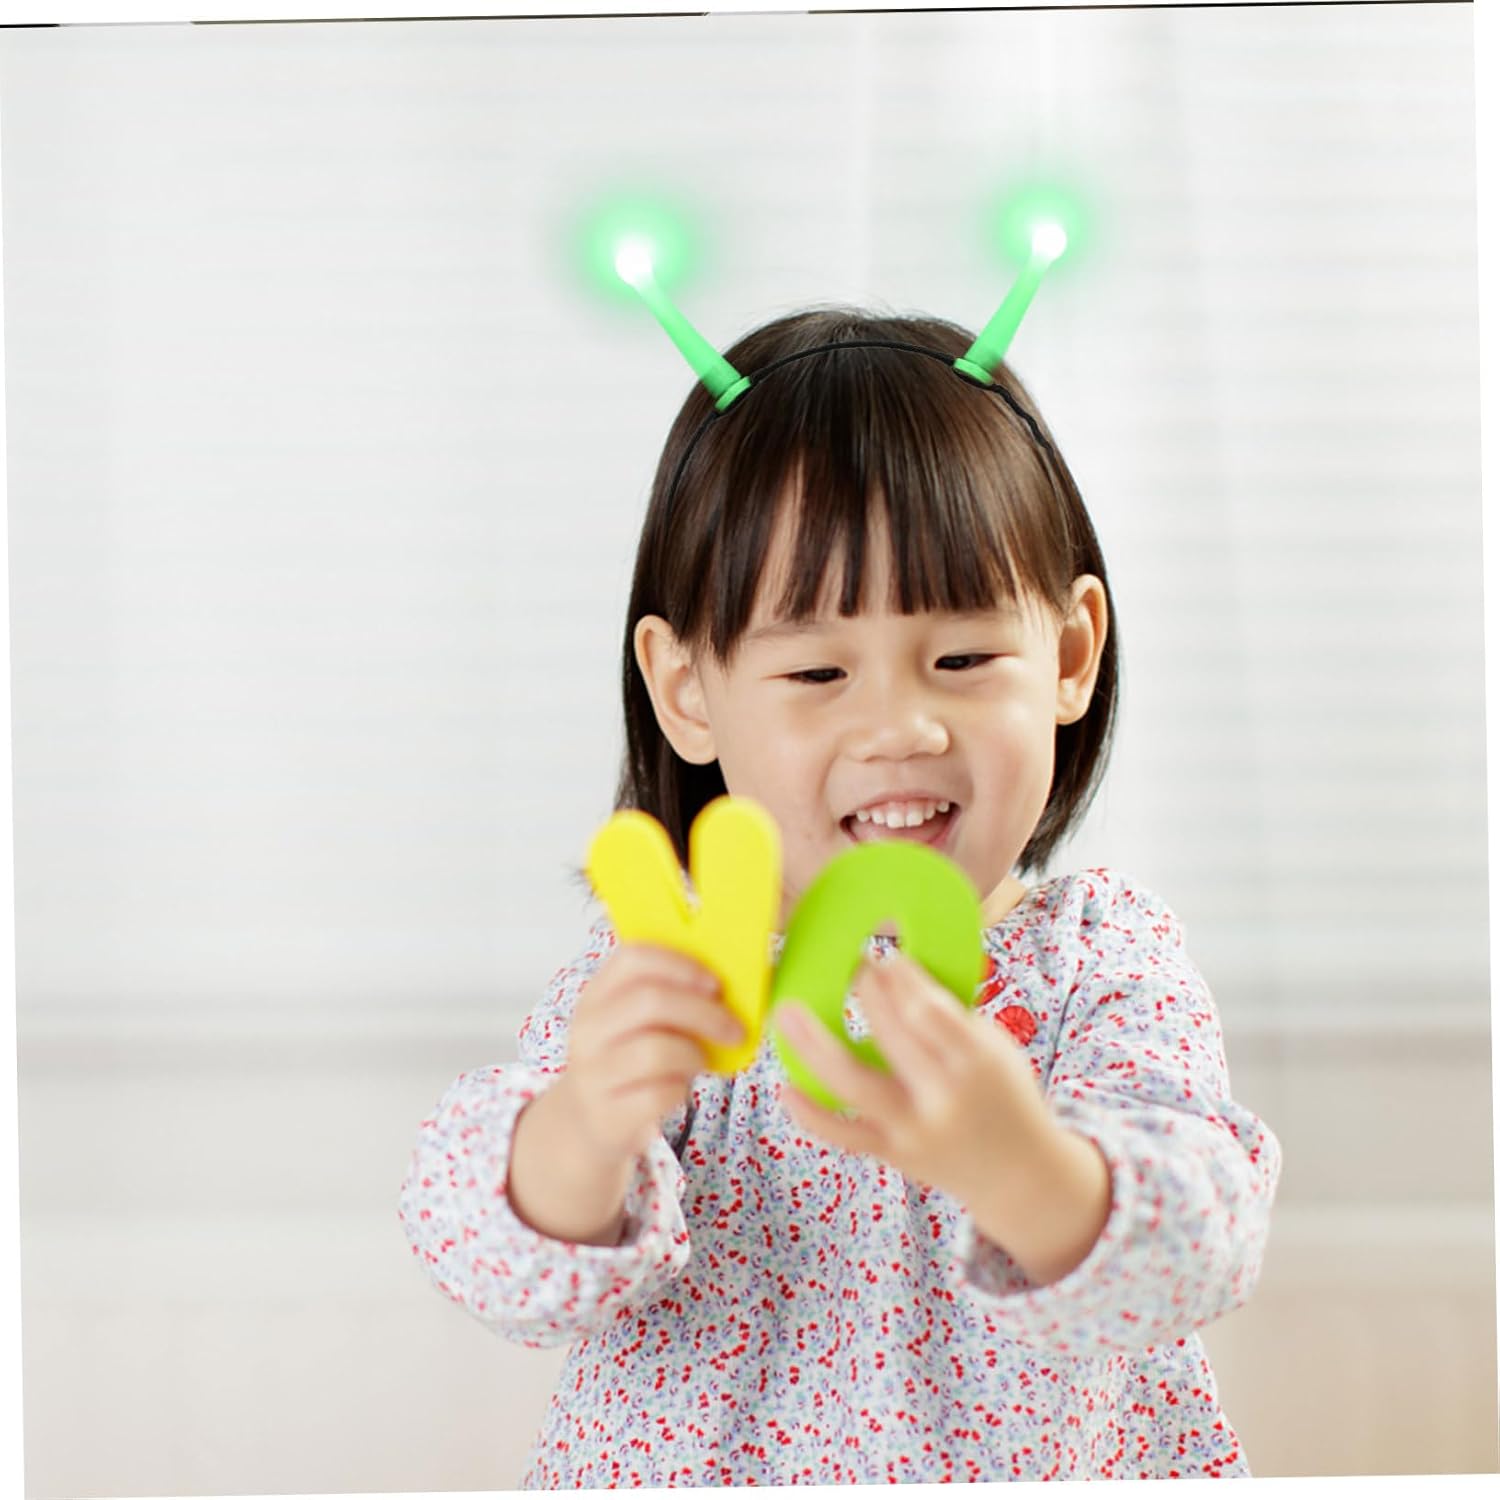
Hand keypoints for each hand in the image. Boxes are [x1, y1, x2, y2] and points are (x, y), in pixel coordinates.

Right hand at [553, 943, 745, 1167]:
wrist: (588, 1121)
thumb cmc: (627, 1060)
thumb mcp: (634, 1023)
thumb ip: (668, 998)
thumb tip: (727, 990)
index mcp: (597, 994)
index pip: (633, 959)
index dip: (681, 965)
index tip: (716, 983)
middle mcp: (588, 1029)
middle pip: (650, 1001)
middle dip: (704, 1013)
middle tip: (735, 1029)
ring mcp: (593, 1073)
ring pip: (657, 1050)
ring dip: (694, 1055)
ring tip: (700, 1062)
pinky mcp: (607, 1113)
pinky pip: (659, 1094)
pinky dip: (680, 1090)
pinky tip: (678, 1089)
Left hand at [775, 948, 1055, 1209]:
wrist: (1020, 1177)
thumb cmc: (1003, 1095)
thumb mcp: (995, 1048)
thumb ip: (950, 1016)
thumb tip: (897, 970)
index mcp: (975, 1063)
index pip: (930, 1011)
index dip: (903, 979)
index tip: (886, 957)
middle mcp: (941, 1097)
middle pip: (890, 1035)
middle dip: (867, 992)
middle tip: (854, 967)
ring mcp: (911, 1128)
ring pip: (853, 1084)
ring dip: (814, 1045)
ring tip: (787, 1011)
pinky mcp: (891, 1152)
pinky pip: (842, 1134)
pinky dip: (810, 1113)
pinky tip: (785, 1086)